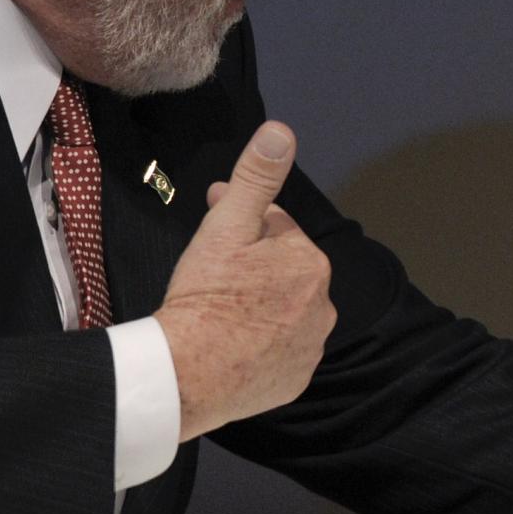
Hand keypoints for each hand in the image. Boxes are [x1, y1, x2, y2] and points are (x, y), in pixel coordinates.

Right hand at [154, 120, 335, 440]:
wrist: (189, 372)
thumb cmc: (206, 294)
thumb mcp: (227, 225)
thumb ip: (256, 178)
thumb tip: (282, 132)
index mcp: (310, 263)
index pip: (275, 228)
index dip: (242, 220)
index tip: (214, 218)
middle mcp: (323, 306)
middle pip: (281, 271)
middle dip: (252, 262)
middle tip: (211, 270)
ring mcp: (310, 348)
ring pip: (281, 311)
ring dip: (258, 303)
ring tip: (219, 308)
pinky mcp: (294, 381)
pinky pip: (277, 352)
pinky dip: (259, 343)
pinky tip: (231, 341)